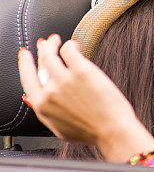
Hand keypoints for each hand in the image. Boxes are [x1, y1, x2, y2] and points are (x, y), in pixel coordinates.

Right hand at [18, 34, 153, 162]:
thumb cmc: (91, 131)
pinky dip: (71, 45)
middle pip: (40, 63)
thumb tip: (37, 99)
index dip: (25, 64)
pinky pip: (70, 50)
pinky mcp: (82, 70)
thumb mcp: (60, 128)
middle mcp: (50, 91)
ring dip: (53, 44)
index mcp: (42, 106)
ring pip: (51, 53)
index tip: (26, 55)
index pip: (27, 79)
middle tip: (46, 43)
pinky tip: (76, 46)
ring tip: (58, 40)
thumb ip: (47, 113)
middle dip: (42, 49)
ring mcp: (65, 79)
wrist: (111, 130)